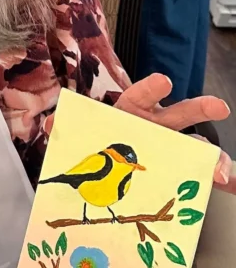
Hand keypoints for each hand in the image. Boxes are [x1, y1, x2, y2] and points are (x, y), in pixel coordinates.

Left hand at [44, 74, 233, 192]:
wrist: (102, 173)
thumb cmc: (97, 146)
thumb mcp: (79, 136)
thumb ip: (66, 130)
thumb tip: (50, 125)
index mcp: (130, 112)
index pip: (139, 95)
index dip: (150, 88)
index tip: (162, 82)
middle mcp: (155, 125)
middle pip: (179, 114)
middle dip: (199, 108)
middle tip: (217, 106)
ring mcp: (170, 147)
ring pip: (197, 145)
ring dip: (215, 155)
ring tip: (222, 169)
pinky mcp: (179, 169)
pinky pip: (202, 175)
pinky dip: (220, 180)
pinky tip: (230, 185)